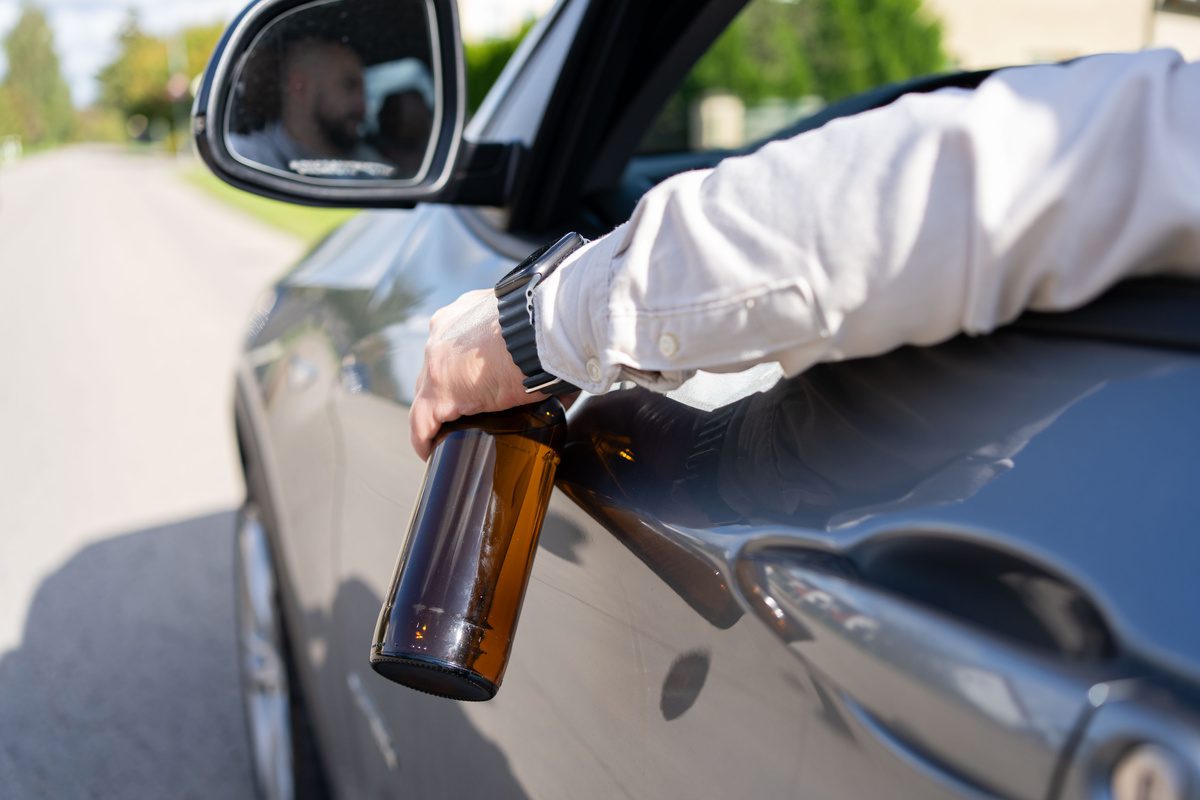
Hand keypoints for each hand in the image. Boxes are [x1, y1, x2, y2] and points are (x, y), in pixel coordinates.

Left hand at [410, 289, 545, 459]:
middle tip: (468, 411)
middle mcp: (444, 332)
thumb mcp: (531, 335)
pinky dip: (425, 438)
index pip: (455, 346)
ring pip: (427, 393)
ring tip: (448, 433)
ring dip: (438, 413)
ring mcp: (437, 361)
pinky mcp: (439, 391)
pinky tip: (431, 452)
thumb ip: (533, 354)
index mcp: (466, 315)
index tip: (475, 384)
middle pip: (437, 369)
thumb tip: (558, 387)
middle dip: (449, 389)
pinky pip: (422, 421)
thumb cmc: (550, 330)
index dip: (462, 368)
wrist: (544, 330)